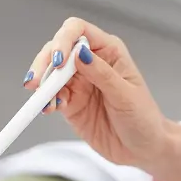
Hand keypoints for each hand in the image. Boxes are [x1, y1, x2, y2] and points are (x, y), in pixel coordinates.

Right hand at [26, 17, 180, 180]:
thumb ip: (102, 74)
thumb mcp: (125, 96)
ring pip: (51, 73)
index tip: (58, 60)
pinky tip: (49, 108)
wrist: (142, 149)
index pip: (78, 31)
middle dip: (45, 63)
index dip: (63, 40)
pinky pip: (52, 96)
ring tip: (42, 99)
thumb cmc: (143, 118)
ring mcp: (79, 83)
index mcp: (108, 52)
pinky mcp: (71, 104)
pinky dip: (47, 101)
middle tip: (37, 82)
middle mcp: (91, 63)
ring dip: (43, 84)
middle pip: (58, 50)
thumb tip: (79, 53)